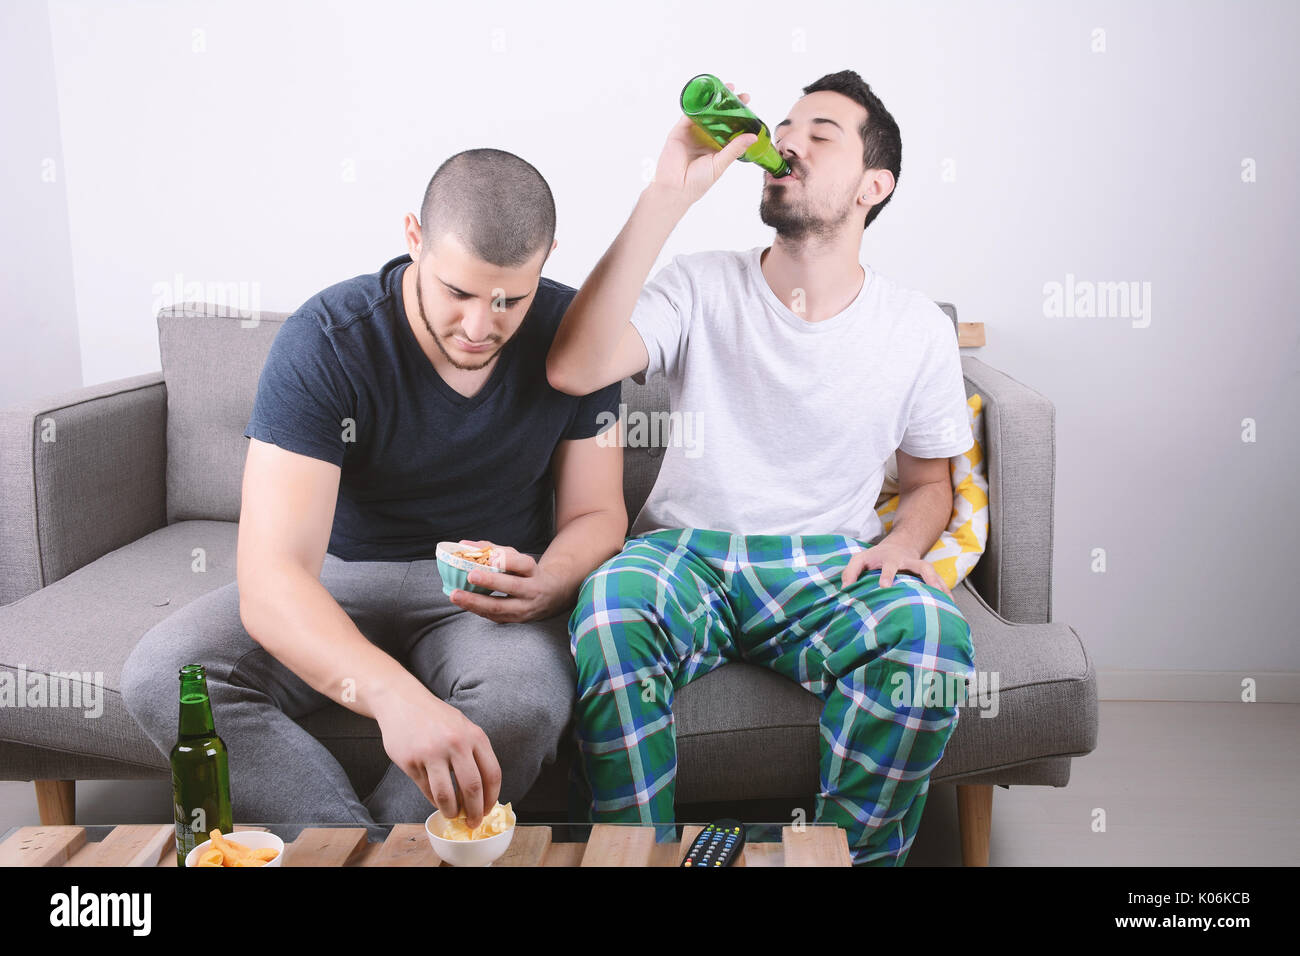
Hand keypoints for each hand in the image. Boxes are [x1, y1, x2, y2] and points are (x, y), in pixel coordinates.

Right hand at [374, 686, 500, 829]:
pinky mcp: (411, 761)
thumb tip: (484, 790)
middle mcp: (455, 744)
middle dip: (475, 812)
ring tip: (452, 815)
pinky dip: (433, 800)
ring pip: (446, 795)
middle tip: (473, 822)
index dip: (492, 798)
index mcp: (474, 736)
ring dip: (451, 811)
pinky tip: (436, 801)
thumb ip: (475, 752)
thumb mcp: (463, 726)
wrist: (402, 701)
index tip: (488, 809)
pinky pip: (426, 790)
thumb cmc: (436, 717)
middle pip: (472, 788)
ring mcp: (432, 753)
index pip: (492, 774)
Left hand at [448, 540, 567, 622]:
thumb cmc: (527, 574)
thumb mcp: (517, 558)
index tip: (491, 557)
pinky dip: (476, 609)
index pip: (524, 564)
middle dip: (490, 582)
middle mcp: (533, 590)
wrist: (550, 597)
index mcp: (533, 571)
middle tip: (471, 575)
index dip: (508, 561)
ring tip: (456, 595)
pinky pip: (494, 616)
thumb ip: (493, 550)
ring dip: (475, 602)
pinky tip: (463, 603)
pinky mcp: (515, 620)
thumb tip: (465, 544)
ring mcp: (525, 609)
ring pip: (500, 607)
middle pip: (513, 587)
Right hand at [651, 81, 758, 206]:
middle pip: (717, 116)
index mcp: (716, 146)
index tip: (747, 103)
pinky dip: (695, 103)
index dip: (737, 114)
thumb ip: (735, 149)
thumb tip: (753, 136)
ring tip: (724, 88)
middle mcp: (704, 137)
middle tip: (738, 92)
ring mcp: (691, 133)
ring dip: (712, 99)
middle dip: (726, 103)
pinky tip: (704, 94)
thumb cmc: (698, 182)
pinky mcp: (679, 131)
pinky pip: (688, 114)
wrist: (676, 189)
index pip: (729, 126)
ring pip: (703, 112)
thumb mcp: (720, 163)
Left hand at [840, 541, 953, 597]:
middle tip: (931, 592)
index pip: (889, 566)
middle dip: (927, 578)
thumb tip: (845, 590)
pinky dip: (946, 593)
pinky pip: (940, 583)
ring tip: (946, 602)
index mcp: (891, 559)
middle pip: (921, 566)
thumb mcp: (860, 559)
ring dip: (940, 586)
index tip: (885, 586)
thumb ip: (850, 572)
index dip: (887, 575)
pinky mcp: (928, 574)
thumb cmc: (876, 557)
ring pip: (934, 574)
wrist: (899, 545)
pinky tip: (951, 606)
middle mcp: (909, 562)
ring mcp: (921, 567)